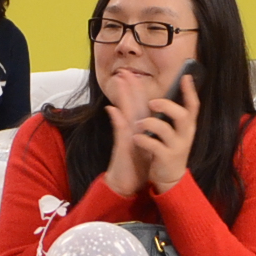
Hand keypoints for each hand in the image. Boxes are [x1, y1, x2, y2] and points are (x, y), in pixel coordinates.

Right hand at [102, 68, 153, 196]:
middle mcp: (131, 129)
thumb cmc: (136, 165)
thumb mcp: (143, 145)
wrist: (125, 184)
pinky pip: (120, 131)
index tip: (137, 75)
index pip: (139, 106)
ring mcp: (125, 136)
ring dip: (121, 96)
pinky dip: (117, 120)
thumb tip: (139, 117)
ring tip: (119, 80)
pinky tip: (112, 108)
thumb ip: (141, 130)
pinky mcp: (123, 146)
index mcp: (138, 128)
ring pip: (124, 112)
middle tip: (124, 70)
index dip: (138, 90)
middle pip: (129, 104)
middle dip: (128, 87)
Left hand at [132, 74, 199, 191]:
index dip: (190, 91)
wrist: (170, 178)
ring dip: (149, 122)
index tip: (185, 76)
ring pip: (165, 129)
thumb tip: (164, 95)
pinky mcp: (166, 158)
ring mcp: (176, 147)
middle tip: (152, 101)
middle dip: (166, 105)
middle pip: (182, 115)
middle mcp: (185, 135)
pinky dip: (143, 139)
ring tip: (138, 124)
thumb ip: (171, 115)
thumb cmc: (170, 149)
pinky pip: (154, 145)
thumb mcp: (175, 132)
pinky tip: (135, 138)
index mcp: (187, 126)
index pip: (194, 106)